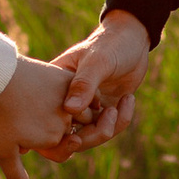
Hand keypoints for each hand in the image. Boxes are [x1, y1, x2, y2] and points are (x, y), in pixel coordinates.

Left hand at [0, 55, 92, 178]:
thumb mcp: (2, 149)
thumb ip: (16, 175)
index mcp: (53, 139)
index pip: (63, 147)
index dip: (50, 143)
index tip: (30, 130)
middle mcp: (65, 121)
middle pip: (76, 128)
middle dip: (65, 126)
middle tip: (39, 115)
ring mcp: (67, 99)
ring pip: (82, 109)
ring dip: (75, 110)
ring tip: (49, 103)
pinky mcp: (66, 78)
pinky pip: (79, 89)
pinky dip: (75, 92)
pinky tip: (60, 90)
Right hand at [57, 9, 149, 144]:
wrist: (134, 40)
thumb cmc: (110, 44)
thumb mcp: (97, 61)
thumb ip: (83, 84)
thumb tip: (69, 110)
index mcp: (53, 87)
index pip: (44, 119)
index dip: (53, 138)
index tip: (75, 138)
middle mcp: (65, 101)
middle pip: (65, 136)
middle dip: (89, 136)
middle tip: (109, 119)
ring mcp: (84, 108)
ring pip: (88, 136)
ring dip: (108, 127)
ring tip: (122, 103)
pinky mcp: (102, 111)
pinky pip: (108, 128)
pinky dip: (121, 119)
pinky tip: (129, 98)